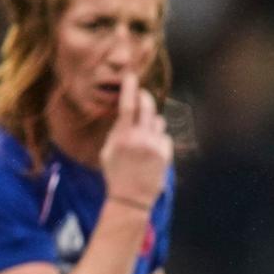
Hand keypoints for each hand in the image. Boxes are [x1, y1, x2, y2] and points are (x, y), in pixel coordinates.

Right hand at [99, 70, 171, 207]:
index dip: (130, 88)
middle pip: (147, 107)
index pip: (127, 106)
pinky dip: (159, 138)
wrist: (132, 197)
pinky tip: (151, 150)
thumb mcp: (108, 151)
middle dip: (145, 96)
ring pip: (158, 121)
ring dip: (151, 122)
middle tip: (142, 94)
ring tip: (144, 136)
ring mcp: (155, 146)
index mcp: (122, 137)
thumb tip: (126, 114)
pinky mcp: (166, 154)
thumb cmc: (116, 173)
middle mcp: (140, 139)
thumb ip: (117, 131)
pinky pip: (164, 136)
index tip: (131, 76)